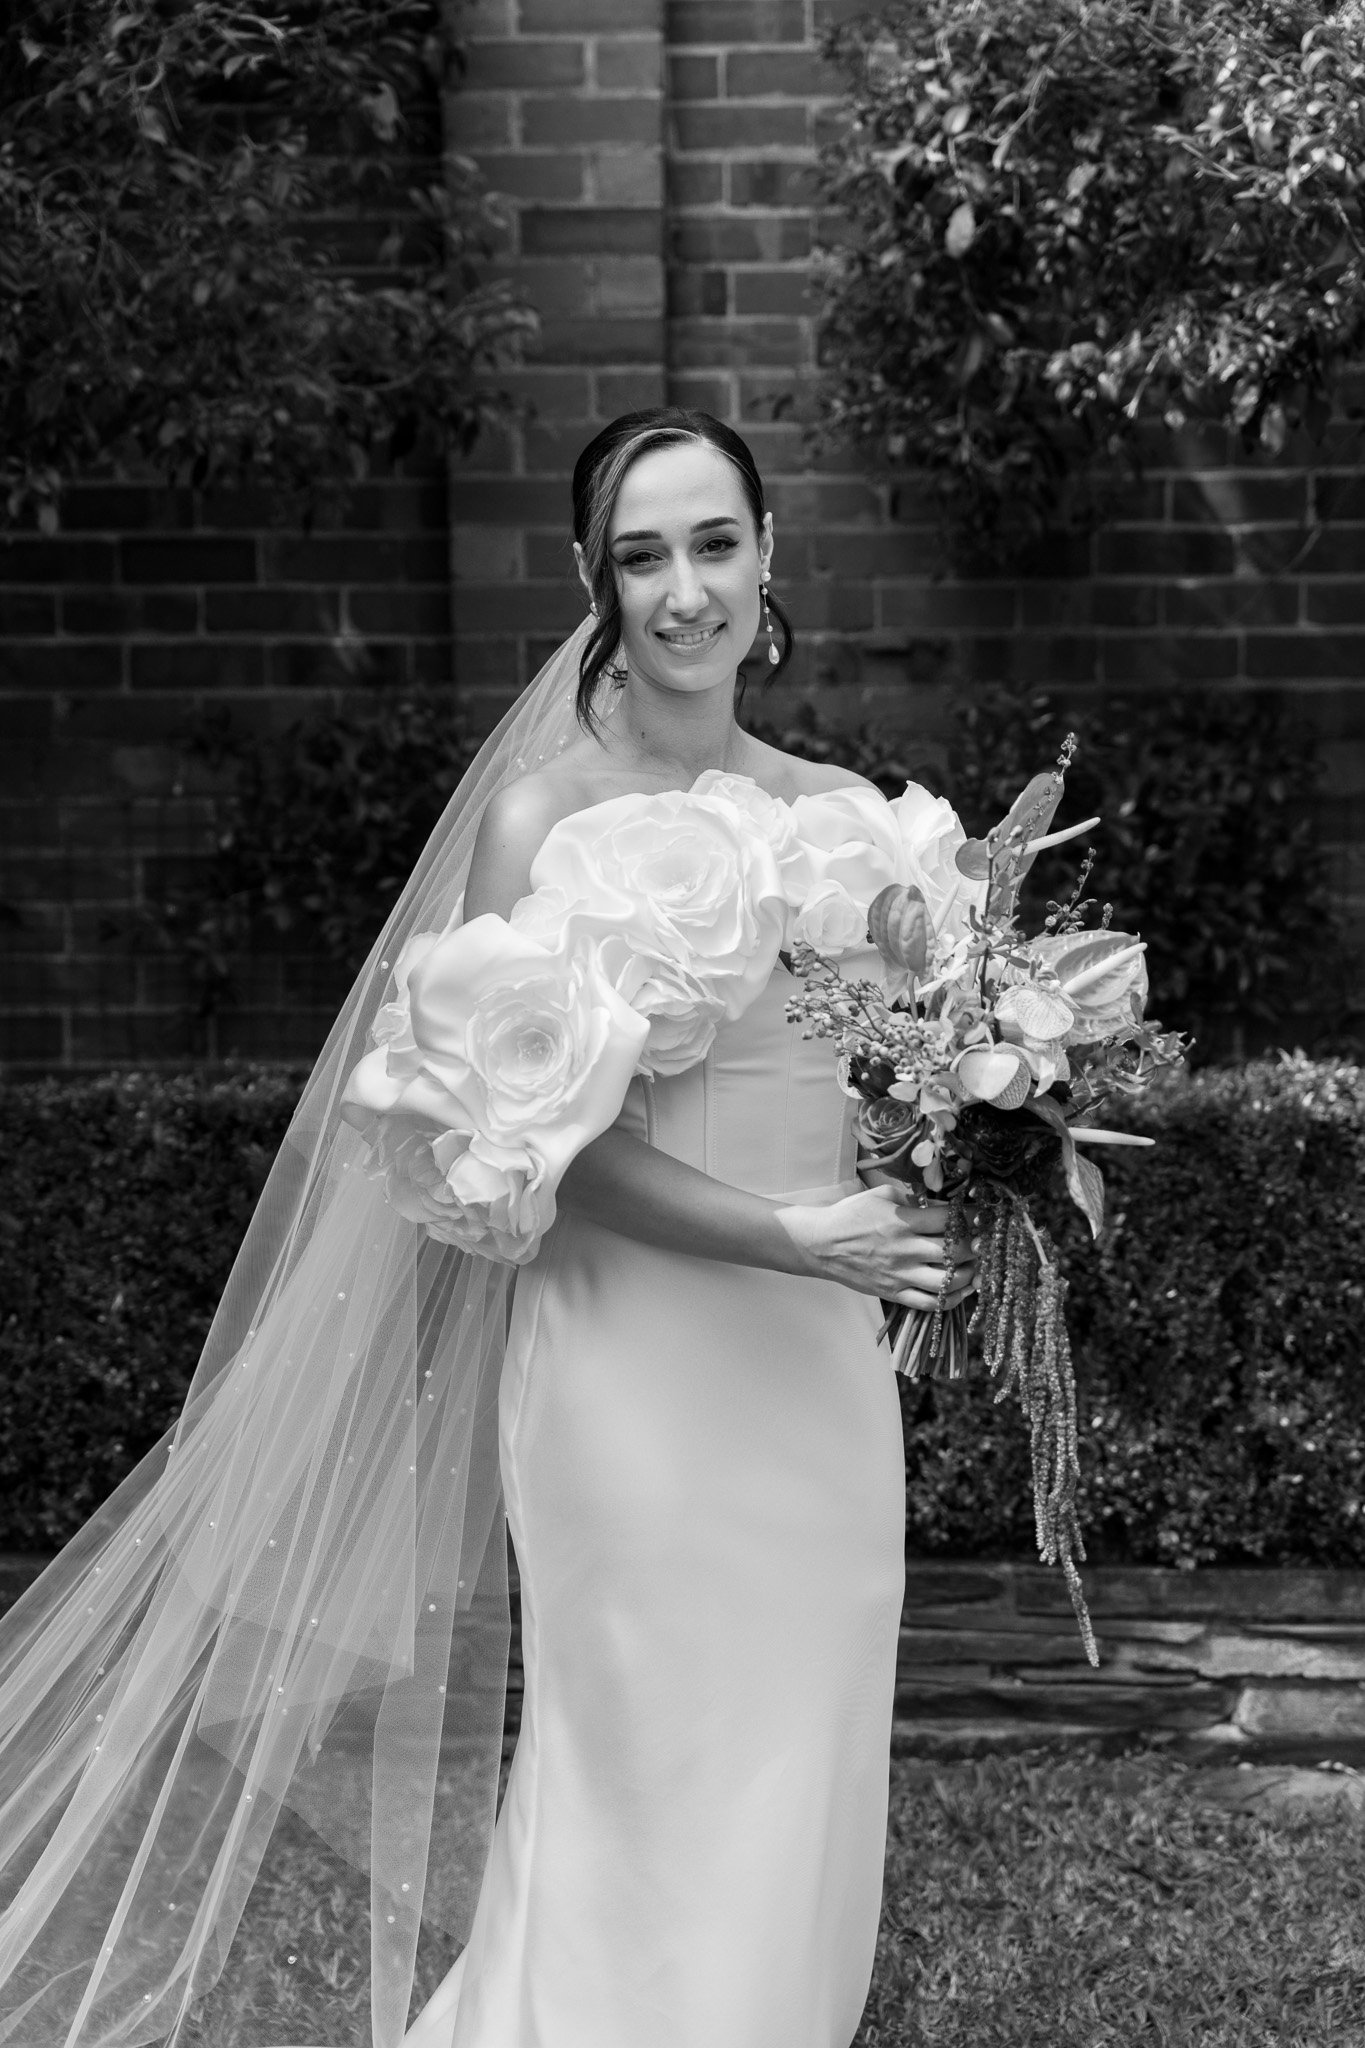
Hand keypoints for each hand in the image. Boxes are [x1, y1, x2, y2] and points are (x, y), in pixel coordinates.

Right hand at [773, 1186, 977, 1310]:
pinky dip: (951, 1299)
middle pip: (955, 1251)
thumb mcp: (882, 1195)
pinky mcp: (894, 1293)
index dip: (972, 1217)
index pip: (949, 1220)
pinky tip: (962, 1290)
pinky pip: (930, 1303)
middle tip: (983, 1241)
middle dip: (976, 1246)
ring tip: (976, 1266)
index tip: (982, 1215)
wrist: (822, 1244)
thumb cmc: (852, 1215)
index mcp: (902, 1221)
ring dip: (970, 1274)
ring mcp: (900, 1274)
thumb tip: (942, 1205)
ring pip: (948, 1281)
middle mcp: (905, 1249)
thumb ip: (914, 1199)